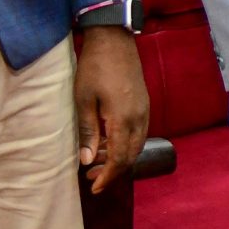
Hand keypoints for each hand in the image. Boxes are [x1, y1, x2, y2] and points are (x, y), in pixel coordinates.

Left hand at [74, 26, 149, 192]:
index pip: (120, 159)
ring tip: (96, 161)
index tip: (94, 188)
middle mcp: (139, 118)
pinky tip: (108, 142)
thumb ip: (88, 132)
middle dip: (113, 170)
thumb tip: (88, 160)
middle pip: (131, 155)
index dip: (108, 176)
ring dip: (119, 157)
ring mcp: (144, 111)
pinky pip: (138, 133)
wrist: (113, 39)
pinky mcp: (143, 104)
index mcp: (123, 119)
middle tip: (91, 177)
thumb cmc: (94, 68)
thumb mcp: (84, 100)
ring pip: (136, 145)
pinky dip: (124, 144)